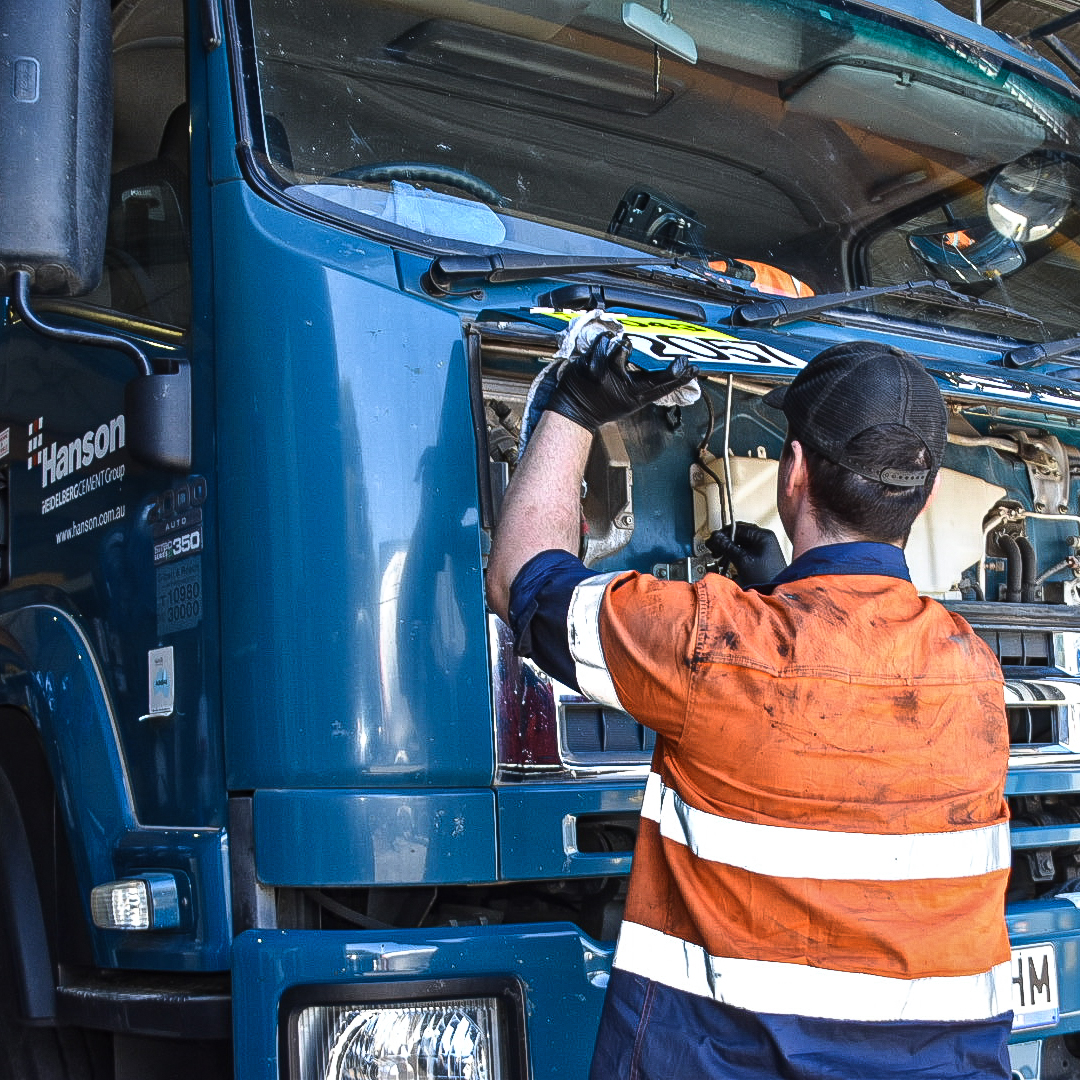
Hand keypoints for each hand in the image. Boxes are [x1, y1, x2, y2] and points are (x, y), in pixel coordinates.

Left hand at [545, 332, 698, 432]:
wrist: (574, 412)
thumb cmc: (604, 406)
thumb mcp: (630, 403)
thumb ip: (647, 389)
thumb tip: (673, 375)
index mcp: (633, 397)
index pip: (662, 386)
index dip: (679, 375)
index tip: (689, 365)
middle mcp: (619, 386)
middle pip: (644, 363)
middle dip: (654, 352)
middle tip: (657, 346)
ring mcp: (603, 374)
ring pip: (622, 347)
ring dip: (623, 344)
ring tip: (620, 351)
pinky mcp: (588, 364)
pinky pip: (603, 342)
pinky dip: (606, 340)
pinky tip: (606, 345)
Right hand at [707, 522, 786, 585]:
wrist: (775, 591)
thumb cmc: (765, 577)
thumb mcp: (742, 560)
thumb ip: (727, 546)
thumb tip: (716, 537)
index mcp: (763, 536)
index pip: (738, 528)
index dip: (722, 534)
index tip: (712, 540)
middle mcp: (764, 539)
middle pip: (738, 535)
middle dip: (724, 542)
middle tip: (714, 549)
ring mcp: (763, 548)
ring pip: (740, 543)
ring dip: (728, 549)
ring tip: (719, 556)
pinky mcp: (760, 557)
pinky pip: (743, 551)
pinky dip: (734, 555)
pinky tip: (727, 561)